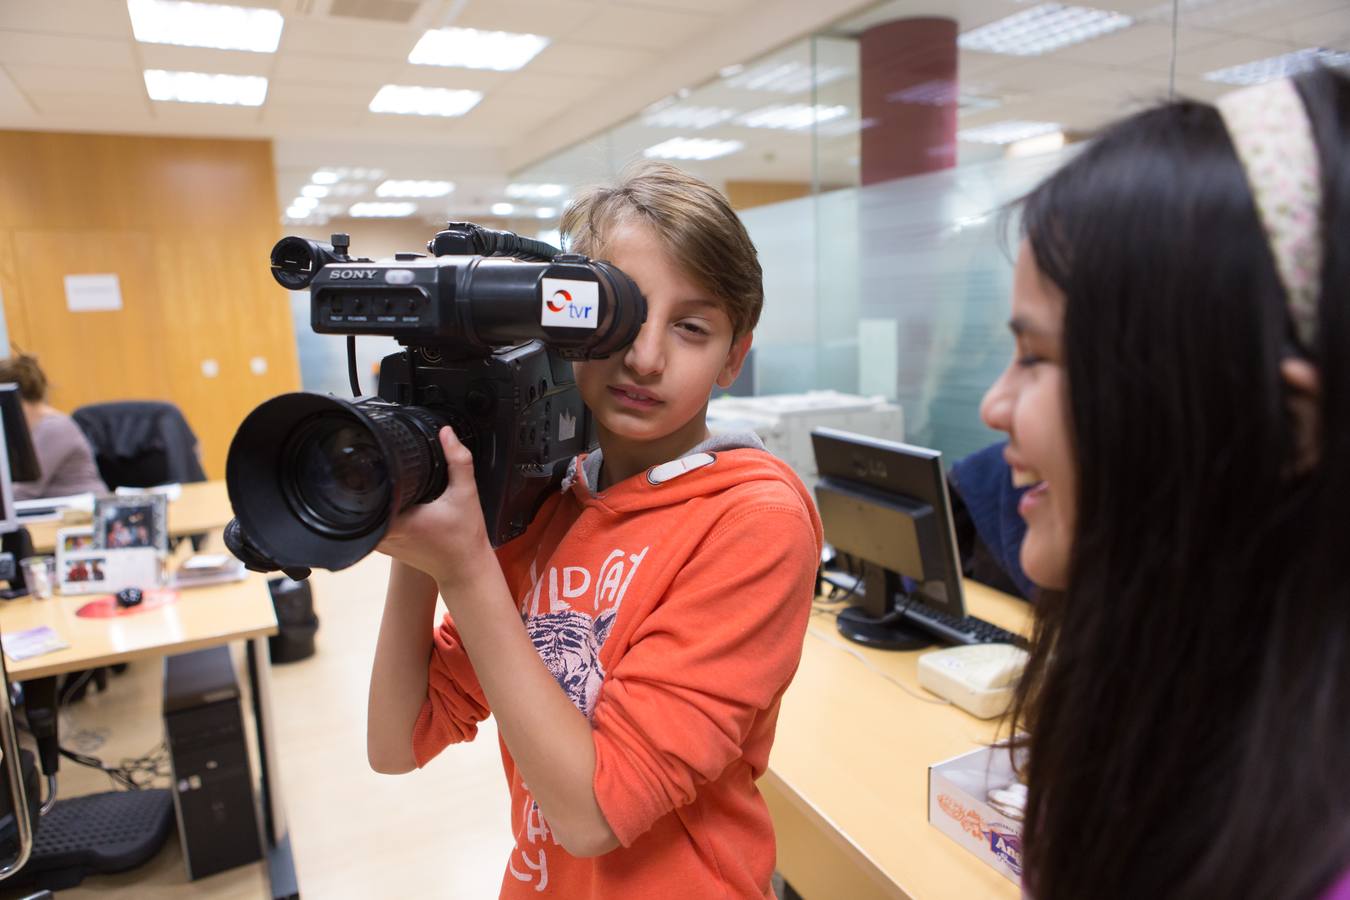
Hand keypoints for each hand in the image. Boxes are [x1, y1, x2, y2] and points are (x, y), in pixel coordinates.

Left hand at [376, 426, 491, 586]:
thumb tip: (446, 433)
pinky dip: (379, 510)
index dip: (368, 472)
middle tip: (382, 466)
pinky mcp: (385, 547)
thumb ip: (458, 461)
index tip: (376, 459)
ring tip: (386, 481)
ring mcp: (381, 543)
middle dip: (371, 481)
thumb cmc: (465, 538)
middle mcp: (385, 534)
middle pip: (363, 499)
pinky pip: (372, 522)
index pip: (369, 492)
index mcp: (398, 521)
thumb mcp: (466, 494)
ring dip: (373, 496)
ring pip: (364, 512)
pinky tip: (391, 500)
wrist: (465, 569)